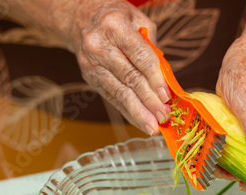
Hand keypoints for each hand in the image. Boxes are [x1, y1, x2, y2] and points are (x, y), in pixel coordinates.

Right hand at [66, 0, 170, 134]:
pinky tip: (141, 122)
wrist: (79, 18)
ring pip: (120, 93)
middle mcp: (99, 46)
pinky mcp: (90, 78)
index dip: (154, 78)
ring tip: (154, 127)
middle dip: (150, 101)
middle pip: (130, 78)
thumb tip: (166, 79)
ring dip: (139, 112)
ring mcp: (92, 64)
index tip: (166, 96)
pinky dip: (128, 112)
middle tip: (165, 116)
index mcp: (114, 26)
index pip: (139, 56)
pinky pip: (112, 98)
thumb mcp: (138, 20)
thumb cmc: (115, 18)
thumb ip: (152, 47)